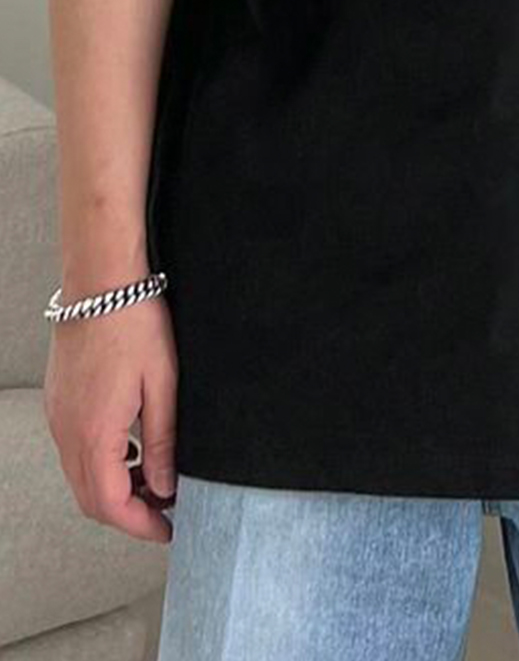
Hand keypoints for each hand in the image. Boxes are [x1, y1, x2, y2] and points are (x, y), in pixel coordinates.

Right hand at [43, 292, 177, 543]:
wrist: (100, 282)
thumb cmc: (134, 324)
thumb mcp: (164, 384)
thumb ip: (162, 441)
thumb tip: (164, 485)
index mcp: (95, 432)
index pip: (111, 504)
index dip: (140, 525)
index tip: (167, 528)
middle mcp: (68, 431)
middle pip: (90, 499)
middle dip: (127, 513)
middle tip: (164, 510)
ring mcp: (59, 417)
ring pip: (80, 476)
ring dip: (113, 489)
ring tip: (152, 479)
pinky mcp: (59, 402)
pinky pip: (74, 450)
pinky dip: (101, 464)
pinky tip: (130, 449)